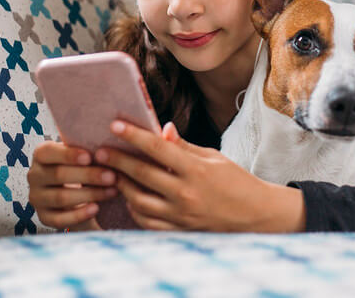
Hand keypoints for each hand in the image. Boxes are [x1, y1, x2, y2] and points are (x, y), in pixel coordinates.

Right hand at [27, 140, 119, 230]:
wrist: (78, 193)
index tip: (89, 157)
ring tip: (112, 191)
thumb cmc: (83, 166)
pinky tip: (96, 209)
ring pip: (61, 197)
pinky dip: (79, 214)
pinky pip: (60, 219)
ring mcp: (37, 198)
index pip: (48, 152)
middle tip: (112, 176)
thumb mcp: (83, 154)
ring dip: (90, 194)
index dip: (68, 154)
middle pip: (58, 175)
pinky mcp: (44, 217)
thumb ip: (88, 149)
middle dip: (88, 175)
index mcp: (41, 155)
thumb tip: (106, 147)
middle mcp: (34, 175)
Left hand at [94, 120, 305, 232]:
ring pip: (138, 200)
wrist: (255, 214)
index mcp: (196, 170)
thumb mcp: (213, 157)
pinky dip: (134, 208)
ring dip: (122, 185)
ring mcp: (180, 215)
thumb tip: (163, 129)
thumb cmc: (236, 180)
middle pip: (141, 174)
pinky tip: (130, 196)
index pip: (158, 148)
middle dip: (117, 160)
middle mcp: (185, 193)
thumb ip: (184, 146)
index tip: (115, 125)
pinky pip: (146, 221)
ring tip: (112, 173)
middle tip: (100, 151)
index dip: (134, 135)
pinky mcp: (178, 230)